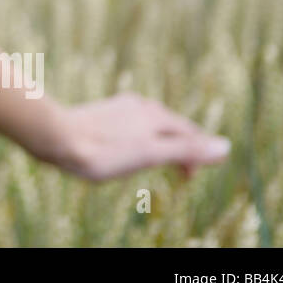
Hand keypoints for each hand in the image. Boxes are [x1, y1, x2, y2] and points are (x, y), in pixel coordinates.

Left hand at [43, 92, 230, 181]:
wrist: (55, 136)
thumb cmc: (103, 150)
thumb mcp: (150, 154)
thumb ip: (187, 151)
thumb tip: (227, 147)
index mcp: (155, 115)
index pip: (189, 134)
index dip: (198, 154)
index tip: (190, 177)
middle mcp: (140, 106)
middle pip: (172, 127)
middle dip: (182, 147)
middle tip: (184, 173)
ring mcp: (120, 107)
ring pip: (151, 125)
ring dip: (162, 142)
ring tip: (160, 159)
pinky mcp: (102, 113)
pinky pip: (132, 125)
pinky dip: (140, 138)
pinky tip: (128, 144)